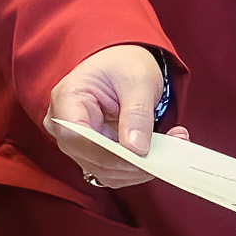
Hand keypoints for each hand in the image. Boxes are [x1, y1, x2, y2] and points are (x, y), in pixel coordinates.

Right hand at [49, 45, 180, 186]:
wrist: (122, 65)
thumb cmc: (124, 64)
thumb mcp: (138, 80)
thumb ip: (137, 114)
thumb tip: (137, 149)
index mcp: (67, 98)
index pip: (76, 136)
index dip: (107, 151)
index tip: (141, 154)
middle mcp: (64, 125)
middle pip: (91, 158)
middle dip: (132, 161)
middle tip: (168, 151)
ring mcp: (77, 143)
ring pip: (105, 171)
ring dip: (140, 167)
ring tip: (171, 144)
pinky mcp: (93, 154)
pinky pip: (114, 171)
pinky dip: (139, 166)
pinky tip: (160, 150)